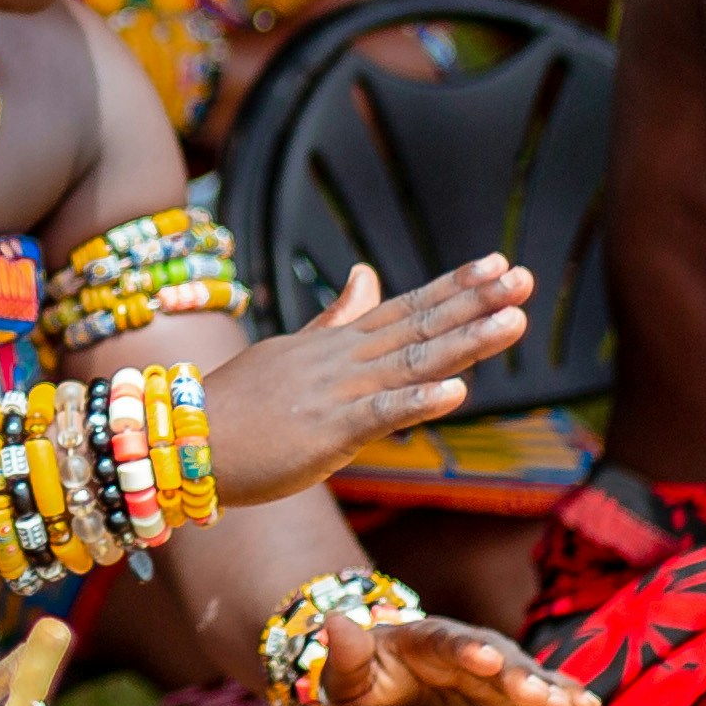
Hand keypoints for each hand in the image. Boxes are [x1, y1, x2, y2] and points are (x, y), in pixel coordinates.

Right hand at [199, 260, 535, 501]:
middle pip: (420, 326)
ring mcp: (337, 391)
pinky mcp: (326, 431)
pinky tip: (458, 393)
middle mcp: (344, 359)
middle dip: (475, 302)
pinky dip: (418, 403)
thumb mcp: (291, 352)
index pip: (407, 308)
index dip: (455, 287)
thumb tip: (368, 276)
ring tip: (514, 321)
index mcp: (338, 344)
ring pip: (413, 362)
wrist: (181, 440)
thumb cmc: (237, 404)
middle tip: (523, 278)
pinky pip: (380, 414)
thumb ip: (336, 318)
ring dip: (465, 341)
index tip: (499, 265)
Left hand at [314, 609, 601, 705]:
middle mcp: (466, 650)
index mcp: (424, 640)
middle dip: (517, 673)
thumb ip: (347, 655)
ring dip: (548, 688)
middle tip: (535, 693)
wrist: (384, 700)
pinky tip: (588, 704)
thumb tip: (333, 619)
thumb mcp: (347, 678)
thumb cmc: (362, 686)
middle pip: (496, 656)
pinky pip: (540, 693)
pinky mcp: (508, 699)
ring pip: (524, 675)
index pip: (446, 640)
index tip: (485, 657)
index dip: (467, 648)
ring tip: (572, 705)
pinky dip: (564, 695)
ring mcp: (492, 673)